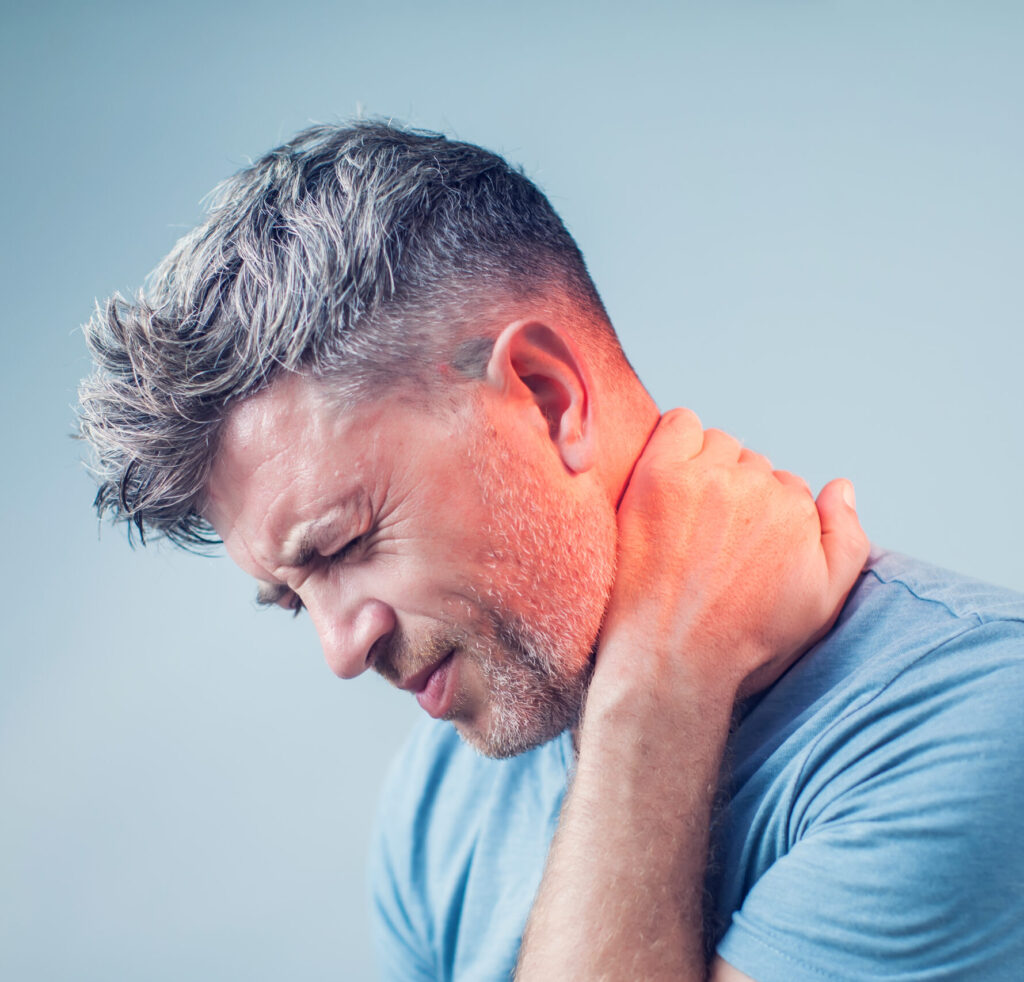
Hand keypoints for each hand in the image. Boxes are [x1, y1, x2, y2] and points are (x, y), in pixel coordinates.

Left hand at [588, 409, 869, 720]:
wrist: (670, 658)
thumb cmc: (745, 640)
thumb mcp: (821, 604)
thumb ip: (847, 541)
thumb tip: (842, 485)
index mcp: (797, 511)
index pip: (787, 488)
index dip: (765, 517)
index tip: (739, 548)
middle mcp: (757, 487)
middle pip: (753, 465)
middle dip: (739, 492)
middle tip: (711, 536)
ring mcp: (706, 477)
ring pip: (718, 444)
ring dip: (708, 466)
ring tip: (688, 514)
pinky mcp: (660, 474)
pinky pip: (678, 424)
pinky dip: (678, 438)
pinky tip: (669, 475)